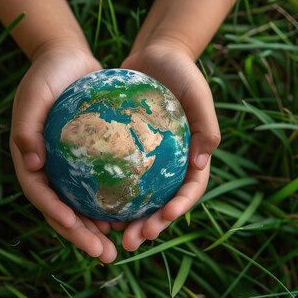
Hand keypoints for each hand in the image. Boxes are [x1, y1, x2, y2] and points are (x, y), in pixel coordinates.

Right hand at [10, 42, 118, 262]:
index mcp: (30, 159)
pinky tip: (134, 215)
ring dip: (100, 229)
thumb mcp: (33, 95)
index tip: (76, 227)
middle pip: (63, 211)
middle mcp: (48, 169)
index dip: (56, 215)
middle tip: (106, 254)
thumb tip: (32, 163)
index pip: (40, 195)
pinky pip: (101, 187)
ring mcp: (68, 168)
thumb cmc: (47, 74)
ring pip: (83, 206)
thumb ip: (27, 127)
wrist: (67, 58)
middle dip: (82, 236)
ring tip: (122, 245)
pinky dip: (113, 203)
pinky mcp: (89, 161)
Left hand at [118, 40, 220, 250]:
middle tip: (131, 242)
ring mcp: (149, 161)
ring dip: (128, 220)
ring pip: (139, 198)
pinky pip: (118, 177)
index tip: (163, 220)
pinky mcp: (128, 152)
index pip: (189, 191)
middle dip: (150, 227)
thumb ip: (206, 126)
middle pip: (162, 204)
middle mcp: (171, 164)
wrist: (157, 55)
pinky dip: (109, 194)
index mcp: (193, 157)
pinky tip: (90, 205)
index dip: (179, 210)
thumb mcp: (199, 94)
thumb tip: (202, 163)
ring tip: (111, 234)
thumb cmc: (182, 73)